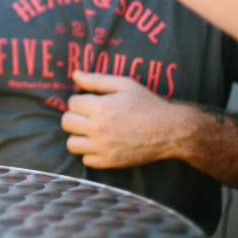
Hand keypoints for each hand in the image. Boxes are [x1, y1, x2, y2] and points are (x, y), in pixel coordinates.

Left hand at [61, 71, 180, 167]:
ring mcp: (104, 148)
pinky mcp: (110, 162)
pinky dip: (90, 153)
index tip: (90, 102)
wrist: (170, 130)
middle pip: (67, 123)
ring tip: (90, 131)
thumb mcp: (124, 84)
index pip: (71, 103)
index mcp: (100, 107)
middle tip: (87, 116)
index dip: (80, 100)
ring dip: (78, 136)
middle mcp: (99, 129)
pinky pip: (86, 160)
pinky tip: (101, 144)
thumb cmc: (148, 104)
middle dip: (75, 116)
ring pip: (72, 144)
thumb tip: (74, 75)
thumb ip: (96, 80)